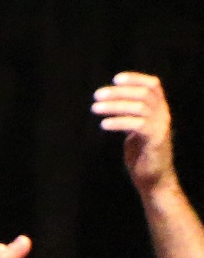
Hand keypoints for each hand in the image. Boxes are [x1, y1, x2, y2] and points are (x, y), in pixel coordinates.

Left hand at [96, 72, 177, 195]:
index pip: (153, 86)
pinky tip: (104, 124)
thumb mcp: (136, 130)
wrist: (153, 179)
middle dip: (119, 92)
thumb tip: (112, 103)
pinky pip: (137, 125)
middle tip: (96, 95)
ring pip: (139, 107)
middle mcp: (163, 115)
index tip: (116, 79)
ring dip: (114, 106)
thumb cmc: (141, 155)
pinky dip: (119, 122)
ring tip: (94, 108)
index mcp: (160, 110)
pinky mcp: (155, 140)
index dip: (135, 79)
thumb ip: (130, 115)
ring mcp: (161, 127)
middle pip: (143, 94)